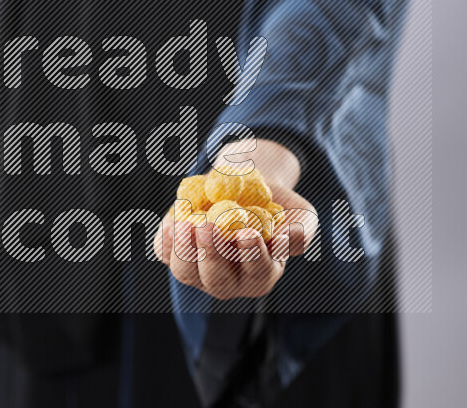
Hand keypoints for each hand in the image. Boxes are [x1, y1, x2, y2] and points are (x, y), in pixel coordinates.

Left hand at [154, 174, 317, 299]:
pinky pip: (165, 254)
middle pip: (217, 281)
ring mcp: (200, 270)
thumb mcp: (301, 215)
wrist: (245, 185)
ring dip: (183, 251)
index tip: (247, 233)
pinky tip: (170, 223)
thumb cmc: (277, 206)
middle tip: (208, 227)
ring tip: (185, 225)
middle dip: (211, 255)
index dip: (251, 256)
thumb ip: (301, 232)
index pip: (257, 273)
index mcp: (261, 275)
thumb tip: (282, 241)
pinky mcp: (177, 252)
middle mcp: (229, 280)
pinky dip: (165, 242)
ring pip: (186, 273)